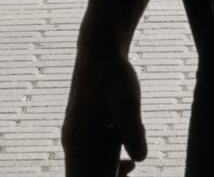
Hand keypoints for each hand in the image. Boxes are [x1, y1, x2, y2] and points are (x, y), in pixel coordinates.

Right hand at [62, 50, 146, 176]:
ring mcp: (77, 135)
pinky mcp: (86, 128)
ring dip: (108, 172)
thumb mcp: (127, 102)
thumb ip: (132, 131)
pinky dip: (109, 162)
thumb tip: (140, 159)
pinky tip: (128, 160)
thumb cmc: (113, 74)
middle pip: (83, 175)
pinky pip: (92, 156)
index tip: (122, 175)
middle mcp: (73, 141)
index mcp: (78, 140)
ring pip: (87, 167)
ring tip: (129, 167)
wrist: (100, 49)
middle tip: (128, 171)